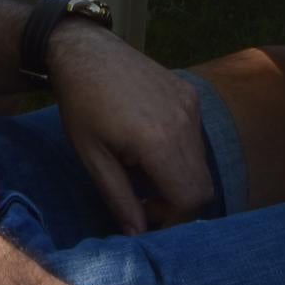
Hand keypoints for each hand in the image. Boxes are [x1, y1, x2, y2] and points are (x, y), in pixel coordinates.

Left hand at [46, 24, 215, 233]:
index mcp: (160, 141)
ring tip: (143, 174)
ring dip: (179, 179)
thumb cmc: (81, 105)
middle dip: (179, 203)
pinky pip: (196, 138)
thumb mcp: (92, 157)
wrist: (86, 50)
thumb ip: (119, 198)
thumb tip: (137, 234)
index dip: (173, 218)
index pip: (191, 198)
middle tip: (145, 202)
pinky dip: (181, 154)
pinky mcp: (190, 94)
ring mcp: (191, 106)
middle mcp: (185, 123)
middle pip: (204, 186)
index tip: (144, 217)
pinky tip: (150, 147)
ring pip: (202, 163)